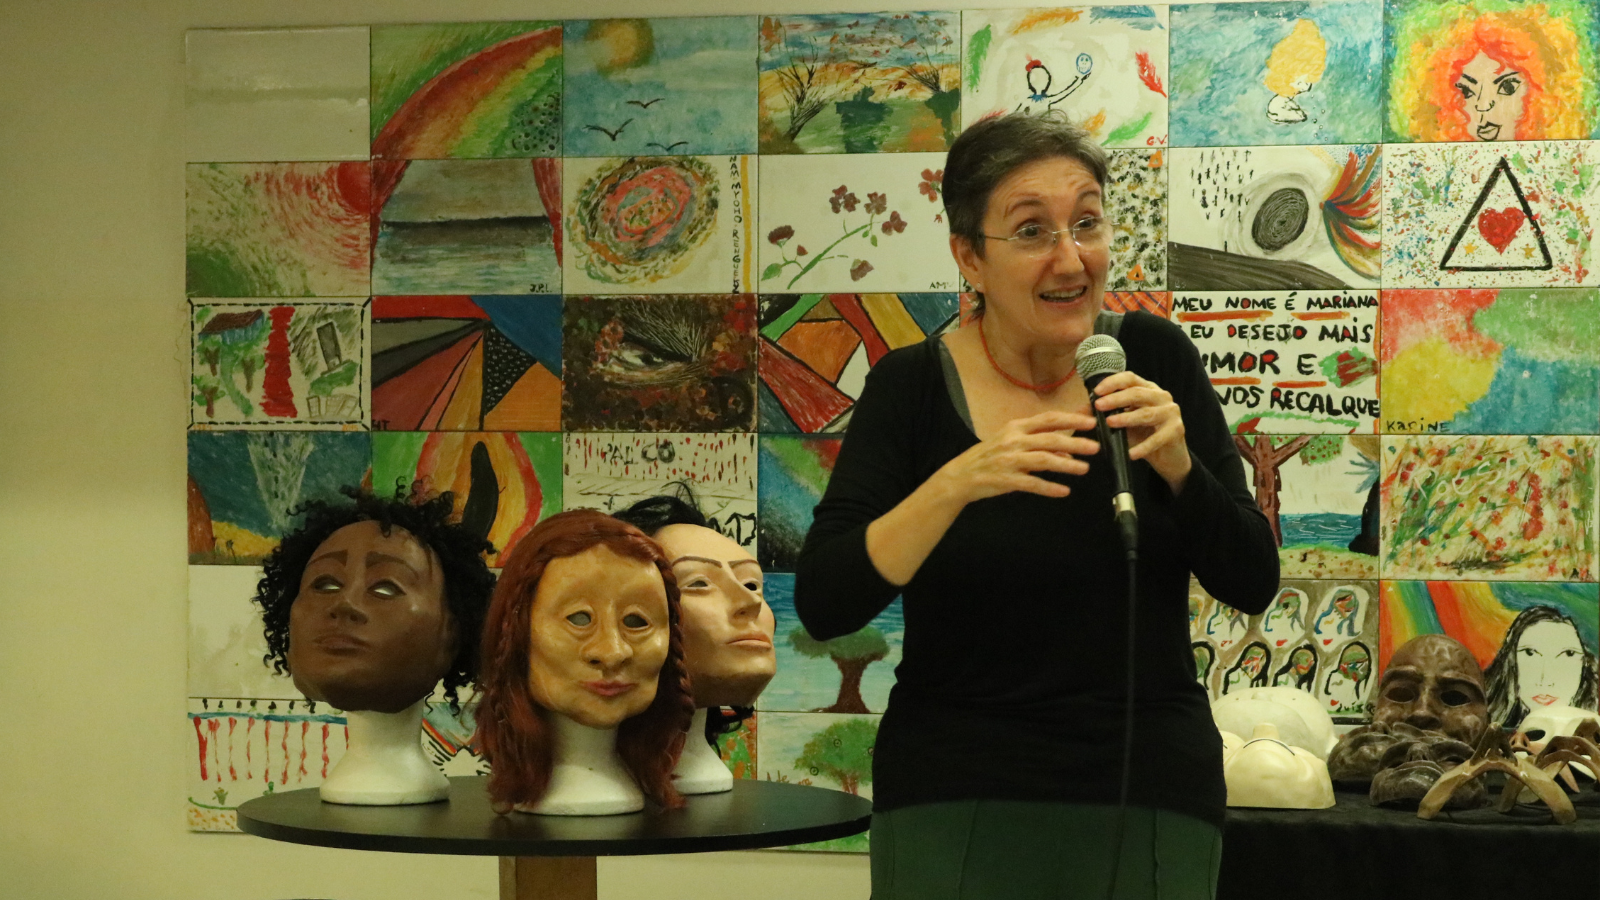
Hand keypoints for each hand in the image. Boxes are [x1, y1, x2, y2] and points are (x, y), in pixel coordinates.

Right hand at [933, 410, 1099, 504]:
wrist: (961, 475)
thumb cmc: (989, 456)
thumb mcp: (1012, 443)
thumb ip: (1039, 443)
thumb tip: (1068, 450)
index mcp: (1015, 427)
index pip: (1048, 419)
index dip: (1071, 420)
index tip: (1090, 422)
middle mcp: (1013, 441)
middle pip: (1049, 439)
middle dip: (1075, 443)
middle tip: (1094, 447)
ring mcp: (1009, 460)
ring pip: (1043, 460)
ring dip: (1065, 465)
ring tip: (1083, 469)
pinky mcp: (1005, 480)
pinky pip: (1031, 484)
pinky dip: (1049, 488)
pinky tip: (1063, 491)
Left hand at [1092, 372, 1190, 492]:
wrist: (1169, 456)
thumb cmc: (1144, 435)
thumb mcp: (1124, 422)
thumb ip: (1108, 413)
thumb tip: (1083, 408)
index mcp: (1148, 389)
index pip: (1130, 378)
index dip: (1113, 382)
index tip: (1097, 392)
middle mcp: (1161, 397)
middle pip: (1138, 393)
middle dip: (1116, 399)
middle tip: (1099, 406)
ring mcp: (1171, 412)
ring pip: (1147, 413)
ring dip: (1127, 418)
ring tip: (1110, 423)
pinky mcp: (1176, 430)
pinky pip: (1157, 439)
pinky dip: (1142, 446)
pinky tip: (1130, 453)